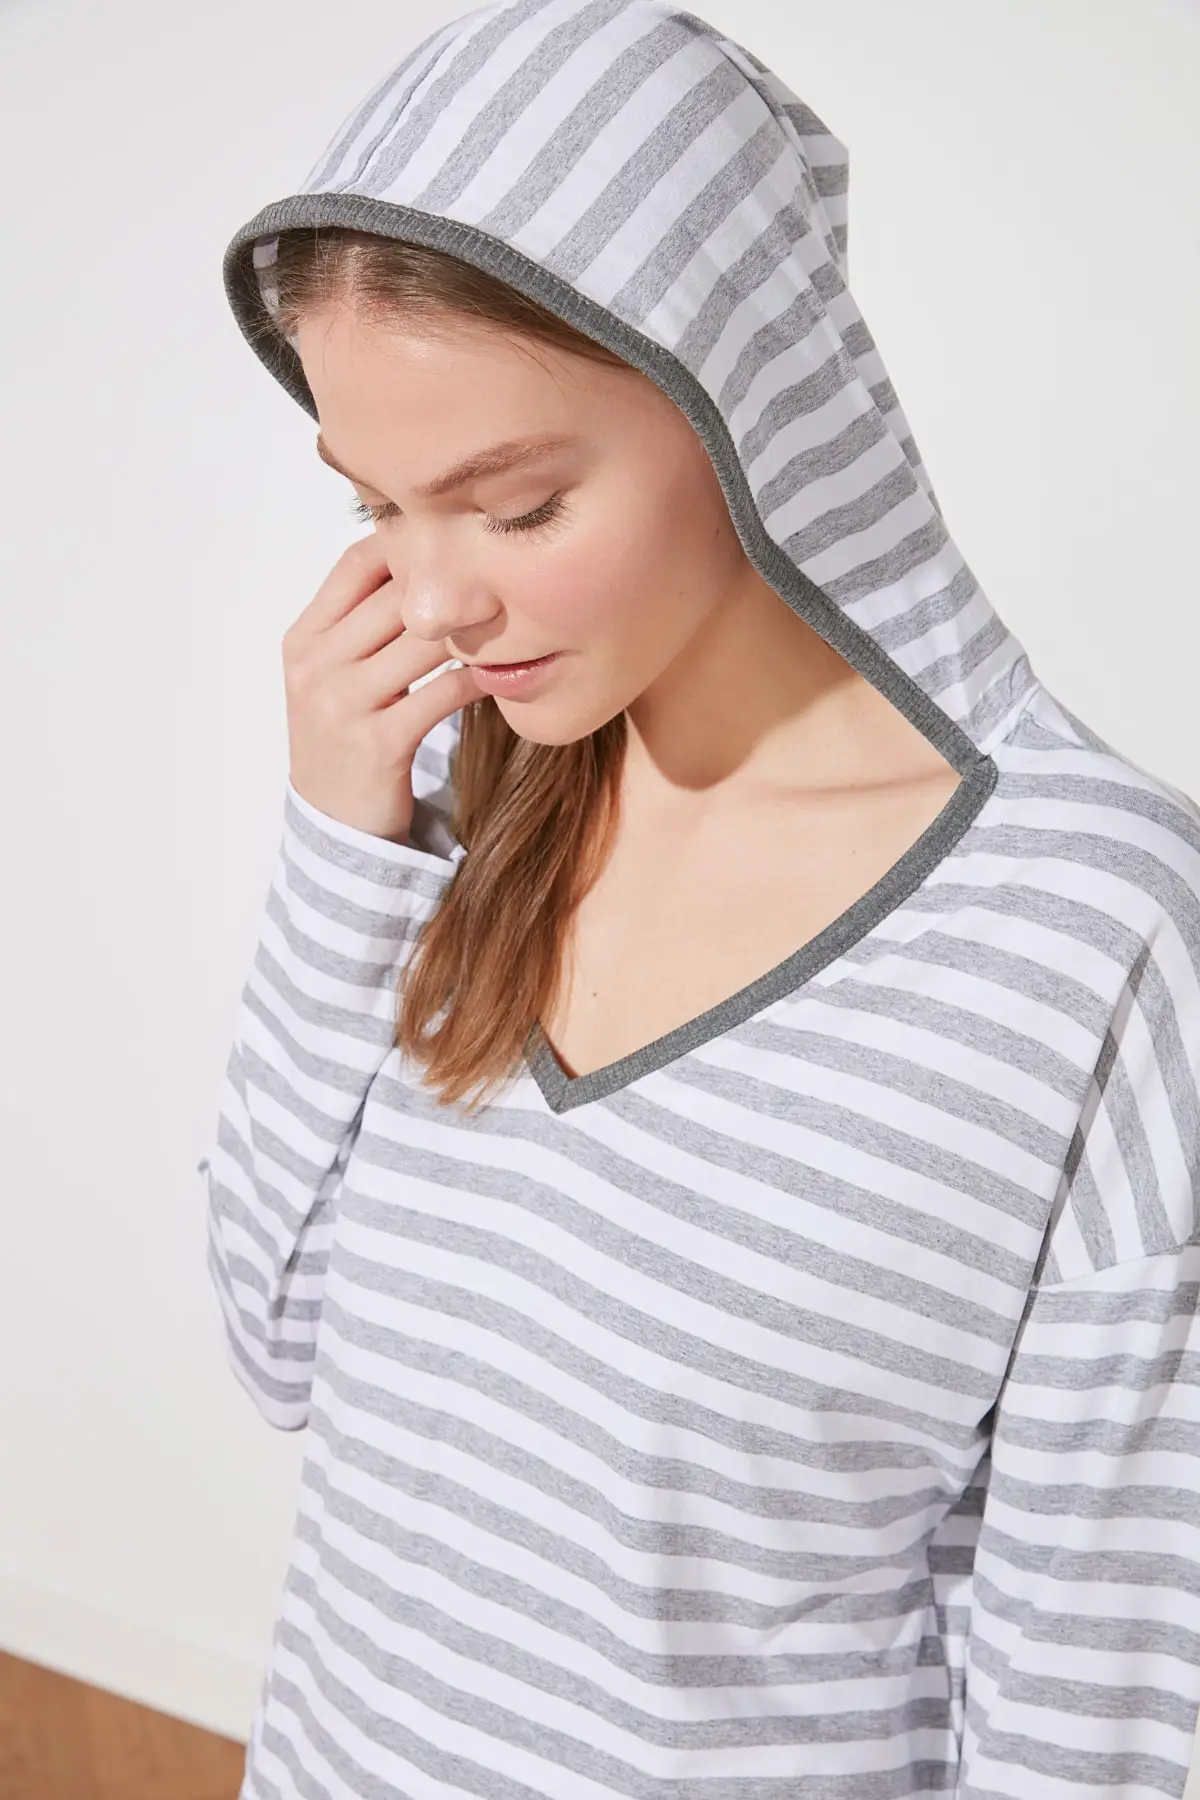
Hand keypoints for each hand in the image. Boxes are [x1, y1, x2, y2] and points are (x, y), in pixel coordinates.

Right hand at [281, 535, 483, 843]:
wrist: (335, 823)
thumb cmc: (347, 737)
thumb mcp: (335, 674)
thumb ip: (364, 623)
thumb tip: (425, 560)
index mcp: (303, 639)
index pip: (356, 563)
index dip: (409, 546)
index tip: (457, 550)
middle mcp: (315, 666)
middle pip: (397, 596)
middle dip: (453, 588)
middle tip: (503, 581)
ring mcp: (342, 705)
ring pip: (424, 641)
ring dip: (473, 631)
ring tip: (509, 624)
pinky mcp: (378, 744)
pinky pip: (443, 693)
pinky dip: (478, 679)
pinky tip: (500, 674)